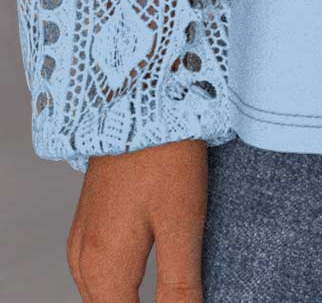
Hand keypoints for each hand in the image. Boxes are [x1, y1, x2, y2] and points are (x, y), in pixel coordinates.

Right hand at [67, 138, 207, 301]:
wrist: (138, 96)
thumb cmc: (165, 156)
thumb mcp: (182, 224)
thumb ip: (179, 286)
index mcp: (103, 269)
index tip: (182, 301)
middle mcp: (82, 261)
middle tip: (183, 295)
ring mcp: (81, 240)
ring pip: (104, 295)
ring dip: (132, 300)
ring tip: (172, 292)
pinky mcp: (90, 222)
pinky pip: (101, 271)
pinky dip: (123, 284)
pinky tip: (149, 276)